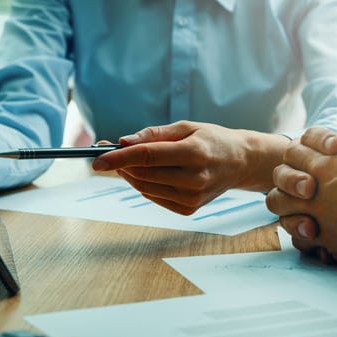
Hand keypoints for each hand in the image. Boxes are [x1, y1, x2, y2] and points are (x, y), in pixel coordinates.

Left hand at [91, 121, 288, 214]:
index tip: (97, 158)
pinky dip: (144, 185)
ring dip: (130, 175)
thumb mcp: (185, 127)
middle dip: (120, 164)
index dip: (119, 158)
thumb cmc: (210, 139)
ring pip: (145, 187)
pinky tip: (148, 174)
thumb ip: (152, 134)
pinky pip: (154, 197)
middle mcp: (195, 178)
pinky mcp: (189, 209)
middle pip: (143, 174)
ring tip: (129, 161)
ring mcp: (193, 197)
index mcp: (195, 152)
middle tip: (107, 152)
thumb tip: (122, 142)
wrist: (240, 162)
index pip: (147, 156)